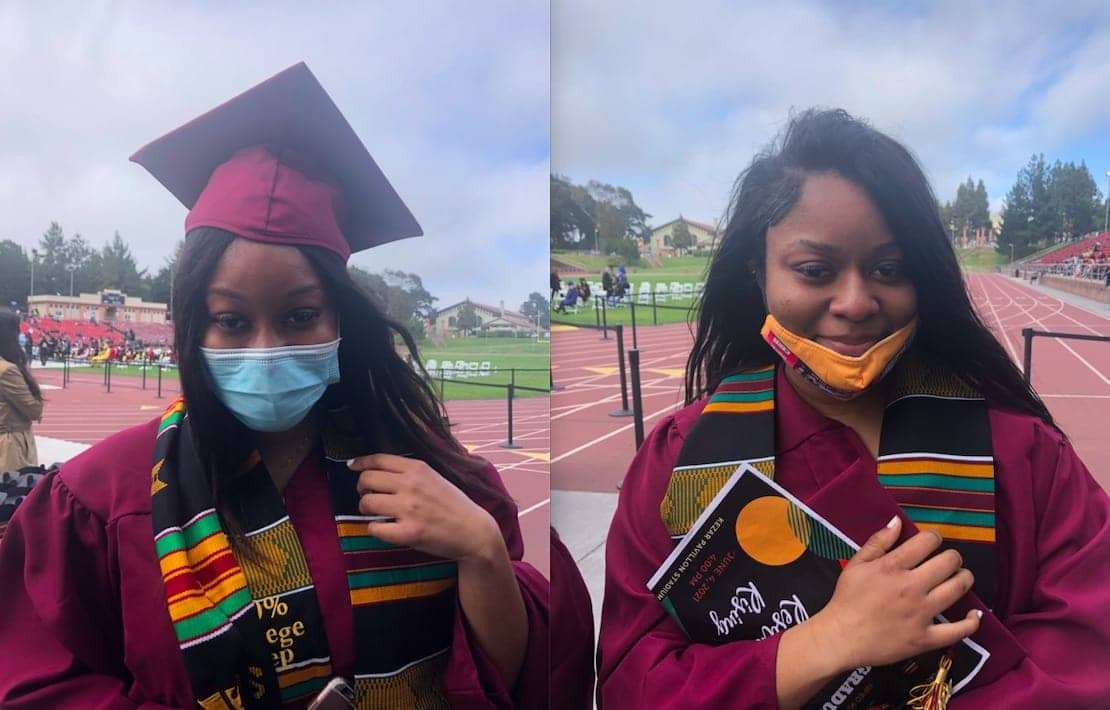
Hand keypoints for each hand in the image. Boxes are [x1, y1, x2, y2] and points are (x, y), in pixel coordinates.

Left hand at [350, 454, 502, 561]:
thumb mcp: (434, 477)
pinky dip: (375, 529)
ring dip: (366, 509)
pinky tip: (384, 528)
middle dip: (362, 488)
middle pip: (366, 480)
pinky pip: (375, 528)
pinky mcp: (408, 533)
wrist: (473, 531)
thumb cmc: (453, 503)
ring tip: (376, 513)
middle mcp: (411, 485)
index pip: (378, 459)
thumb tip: (377, 468)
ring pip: (366, 503)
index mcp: (418, 468)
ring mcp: (409, 509)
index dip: (360, 463)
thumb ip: (409, 472)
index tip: (353, 466)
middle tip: (369, 496)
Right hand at [809, 516, 981, 671]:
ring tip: (960, 578)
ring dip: (964, 579)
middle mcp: (911, 587)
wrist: (841, 637)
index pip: (927, 542)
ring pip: (958, 589)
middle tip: (948, 561)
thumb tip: (897, 521)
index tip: (931, 543)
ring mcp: (921, 614)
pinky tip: (974, 615)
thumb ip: (878, 542)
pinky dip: (971, 622)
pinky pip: (958, 631)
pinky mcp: (926, 638)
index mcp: (893, 567)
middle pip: (949, 562)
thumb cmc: (847, 599)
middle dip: (952, 556)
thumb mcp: (856, 564)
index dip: (934, 537)